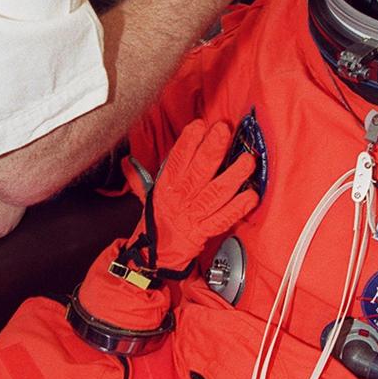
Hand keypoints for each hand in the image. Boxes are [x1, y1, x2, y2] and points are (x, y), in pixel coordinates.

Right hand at [123, 119, 257, 270]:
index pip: (176, 160)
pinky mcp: (206, 230)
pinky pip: (224, 218)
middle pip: (198, 172)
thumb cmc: (158, 219)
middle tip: (224, 130)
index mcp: (167, 186)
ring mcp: (195, 214)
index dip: (187, 142)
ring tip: (247, 160)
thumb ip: (139, 176)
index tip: (199, 125)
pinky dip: (238, 208)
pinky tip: (251, 195)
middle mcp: (181, 197)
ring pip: (216, 193)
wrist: (156, 253)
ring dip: (233, 176)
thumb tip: (126, 161)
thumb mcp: (148, 194)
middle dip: (212, 149)